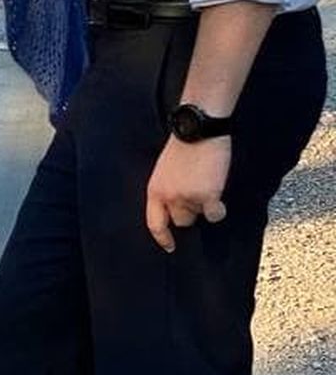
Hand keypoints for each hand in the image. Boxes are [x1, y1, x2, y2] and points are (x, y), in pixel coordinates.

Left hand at [146, 136, 230, 252]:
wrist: (198, 128)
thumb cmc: (184, 144)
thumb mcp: (165, 169)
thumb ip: (168, 188)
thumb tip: (176, 206)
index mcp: (154, 190)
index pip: (154, 223)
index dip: (162, 237)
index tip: (170, 246)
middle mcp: (169, 198)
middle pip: (181, 222)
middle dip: (190, 212)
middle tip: (198, 194)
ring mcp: (187, 198)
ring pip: (199, 217)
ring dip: (204, 207)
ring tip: (208, 186)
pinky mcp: (207, 196)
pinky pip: (215, 214)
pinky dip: (219, 209)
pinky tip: (219, 198)